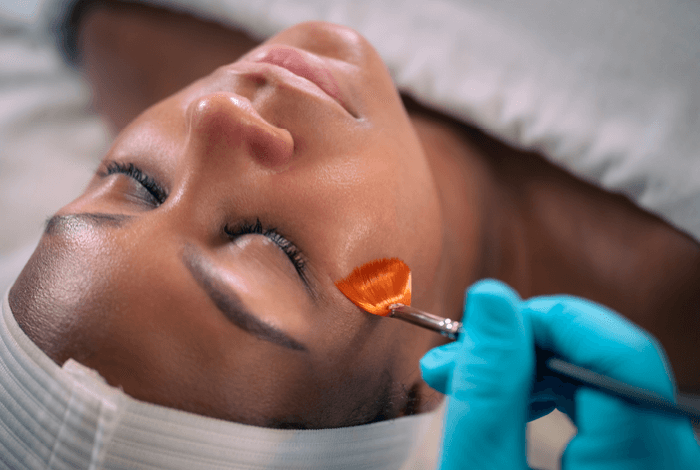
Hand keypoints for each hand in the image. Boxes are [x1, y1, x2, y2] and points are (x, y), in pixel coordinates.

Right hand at [420, 279, 699, 468]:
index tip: (485, 320)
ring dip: (533, 368)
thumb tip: (492, 301)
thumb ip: (487, 390)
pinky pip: (603, 408)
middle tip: (458, 355)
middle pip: (614, 364)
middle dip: (529, 346)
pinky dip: (550, 394)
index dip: (550, 320)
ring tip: (468, 377)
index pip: (621, 357)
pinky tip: (510, 399)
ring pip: (606, 381)